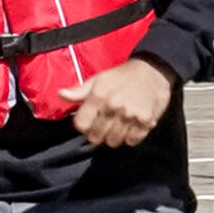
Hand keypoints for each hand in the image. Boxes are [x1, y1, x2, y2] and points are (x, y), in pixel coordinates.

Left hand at [59, 56, 174, 148]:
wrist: (152, 70)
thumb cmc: (121, 76)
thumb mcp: (97, 79)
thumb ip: (78, 91)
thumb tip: (61, 94)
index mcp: (98, 96)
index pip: (81, 125)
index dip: (83, 126)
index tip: (88, 123)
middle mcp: (113, 107)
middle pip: (96, 137)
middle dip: (97, 134)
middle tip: (103, 126)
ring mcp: (130, 115)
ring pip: (113, 141)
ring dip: (113, 137)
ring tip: (117, 127)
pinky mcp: (145, 121)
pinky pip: (132, 141)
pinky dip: (130, 138)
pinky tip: (130, 127)